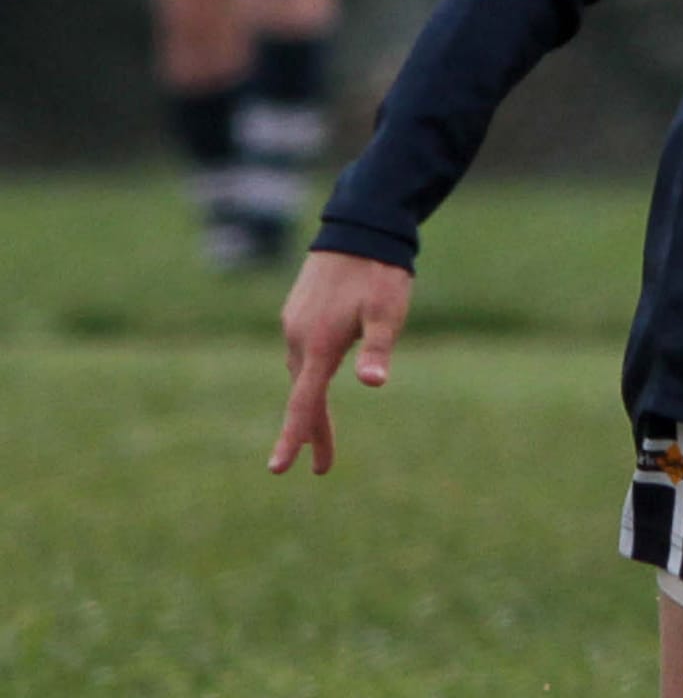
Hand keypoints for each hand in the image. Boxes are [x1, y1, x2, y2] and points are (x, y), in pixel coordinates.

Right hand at [269, 251, 412, 475]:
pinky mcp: (298, 314)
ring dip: (310, 406)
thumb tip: (373, 383)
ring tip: (321, 437)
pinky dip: (308, 380)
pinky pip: (301, 357)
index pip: (304, 403)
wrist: (358, 228)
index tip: (280, 469)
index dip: (294, 437)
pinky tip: (316, 386)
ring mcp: (294, 324)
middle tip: (321, 469)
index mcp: (319, 345)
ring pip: (302, 376)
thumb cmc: (379, 273)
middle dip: (311, 432)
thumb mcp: (387, 313)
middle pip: (303, 396)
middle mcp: (298, 338)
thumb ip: (378, 349)